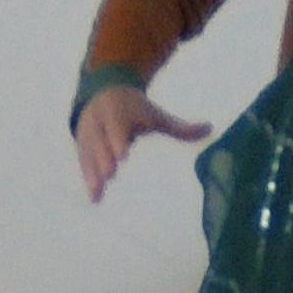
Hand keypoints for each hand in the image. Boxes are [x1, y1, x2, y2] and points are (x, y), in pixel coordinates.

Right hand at [73, 83, 205, 201]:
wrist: (103, 93)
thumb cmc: (135, 109)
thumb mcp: (156, 114)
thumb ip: (179, 127)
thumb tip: (211, 129)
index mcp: (118, 111)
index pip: (117, 126)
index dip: (118, 140)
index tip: (122, 155)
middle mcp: (100, 122)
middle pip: (100, 141)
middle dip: (103, 157)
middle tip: (110, 174)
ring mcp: (88, 134)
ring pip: (89, 155)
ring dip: (92, 173)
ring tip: (98, 192)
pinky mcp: (82, 146)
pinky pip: (83, 163)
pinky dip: (88, 180)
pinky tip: (94, 198)